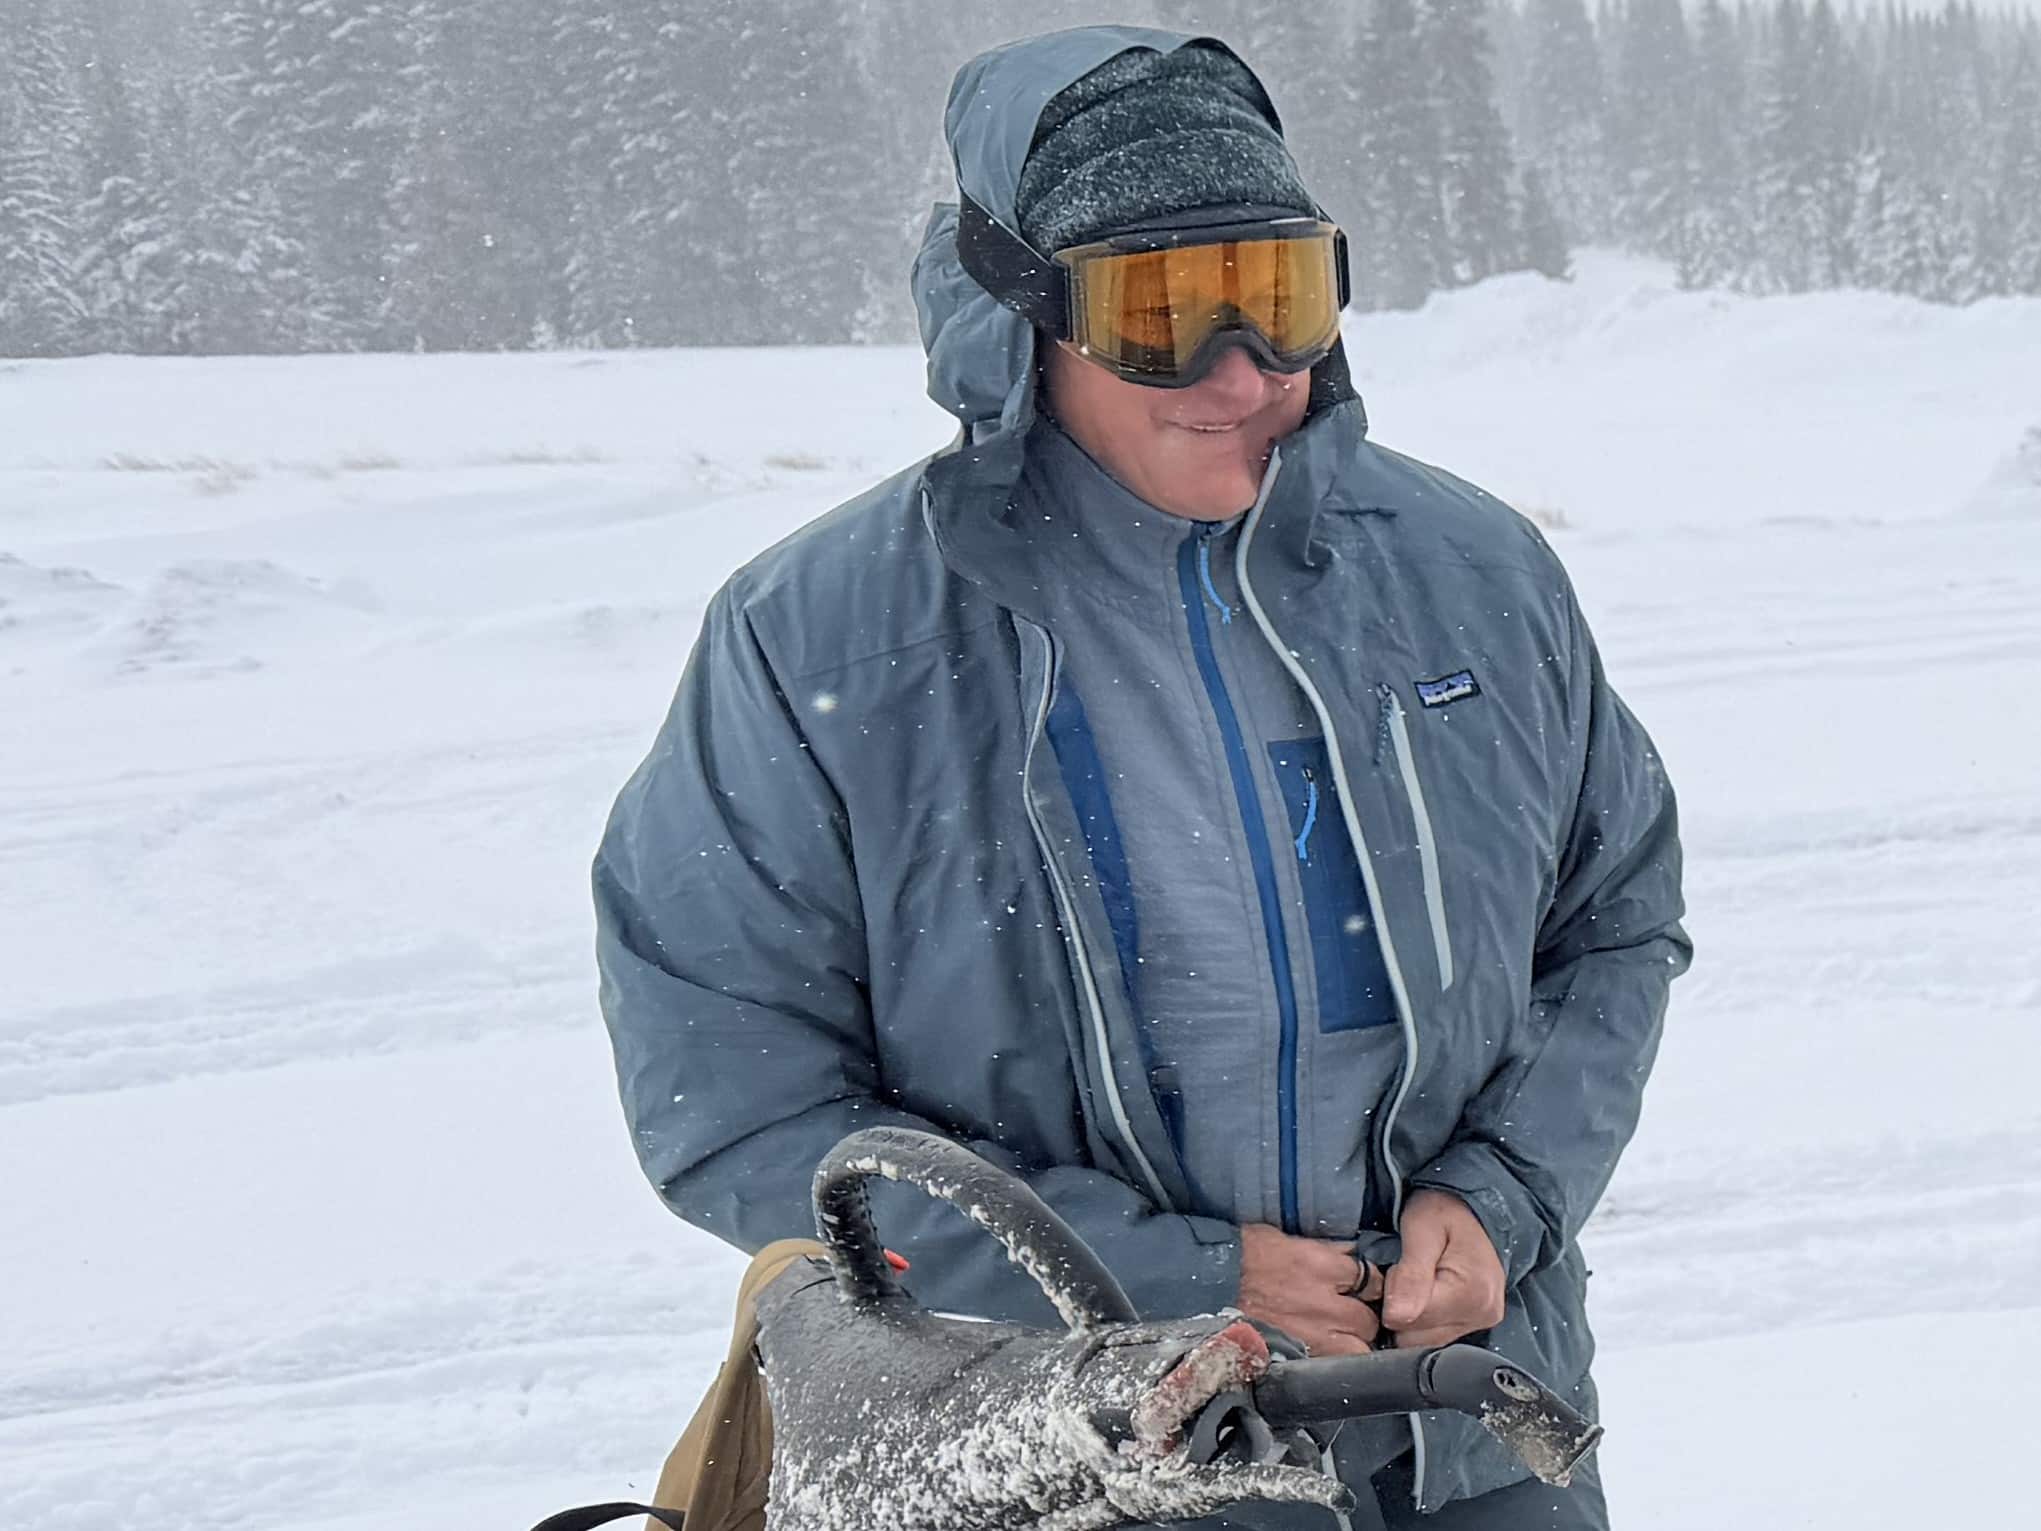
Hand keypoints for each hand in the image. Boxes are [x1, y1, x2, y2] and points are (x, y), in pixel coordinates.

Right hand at [1235, 1223, 1382, 1356]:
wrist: (1208, 1282)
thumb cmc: (1242, 1255)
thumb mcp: (1285, 1239)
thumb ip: (1323, 1250)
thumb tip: (1350, 1253)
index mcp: (1323, 1267)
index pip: (1371, 1280)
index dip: (1371, 1286)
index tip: (1366, 1290)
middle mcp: (1325, 1303)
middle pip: (1369, 1320)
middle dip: (1365, 1319)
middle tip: (1354, 1317)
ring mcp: (1312, 1334)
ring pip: (1358, 1350)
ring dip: (1353, 1345)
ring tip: (1342, 1341)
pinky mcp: (1296, 1355)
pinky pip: (1328, 1366)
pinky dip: (1329, 1361)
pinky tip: (1322, 1354)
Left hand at [1382, 1189, 1506, 1347]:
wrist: (1473, 1209)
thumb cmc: (1444, 1211)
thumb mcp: (1421, 1229)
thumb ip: (1411, 1274)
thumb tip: (1397, 1316)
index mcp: (1473, 1294)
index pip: (1410, 1320)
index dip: (1393, 1294)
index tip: (1398, 1266)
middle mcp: (1483, 1315)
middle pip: (1417, 1336)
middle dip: (1401, 1307)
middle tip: (1407, 1271)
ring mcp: (1482, 1322)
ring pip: (1424, 1341)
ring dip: (1412, 1314)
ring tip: (1418, 1280)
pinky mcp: (1477, 1324)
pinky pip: (1436, 1336)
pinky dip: (1424, 1319)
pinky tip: (1426, 1293)